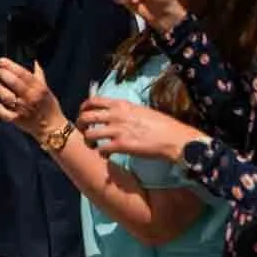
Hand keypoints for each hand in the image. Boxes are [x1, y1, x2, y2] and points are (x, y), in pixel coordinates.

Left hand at [0, 58, 65, 139]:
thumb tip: (34, 62)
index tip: (1, 61)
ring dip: (0, 89)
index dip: (11, 66)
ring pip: (7, 97)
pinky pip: (4, 113)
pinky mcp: (17, 120)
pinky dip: (0, 108)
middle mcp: (30, 98)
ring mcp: (23, 109)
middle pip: (14, 83)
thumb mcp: (47, 89)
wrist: (52, 128)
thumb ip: (39, 76)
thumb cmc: (49, 107)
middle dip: (3, 74)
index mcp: (39, 89)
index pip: (23, 74)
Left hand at [78, 95, 202, 163]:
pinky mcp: (122, 145)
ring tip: (94, 146)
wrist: (175, 139)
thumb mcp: (141, 110)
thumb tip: (114, 112)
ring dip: (89, 141)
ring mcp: (118, 130)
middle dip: (80, 126)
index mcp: (121, 104)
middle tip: (85, 132)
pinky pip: (101, 149)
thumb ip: (125, 110)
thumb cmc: (162, 125)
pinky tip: (107, 155)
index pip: (93, 100)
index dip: (83, 108)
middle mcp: (116, 115)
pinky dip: (101, 153)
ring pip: (89, 134)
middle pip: (85, 117)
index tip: (83, 115)